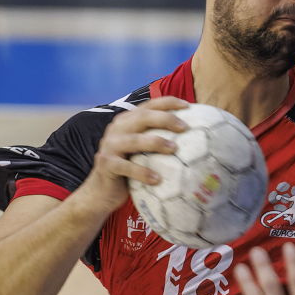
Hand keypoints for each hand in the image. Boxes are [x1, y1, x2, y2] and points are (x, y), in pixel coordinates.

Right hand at [79, 97, 188, 215]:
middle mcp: (117, 128)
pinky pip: (126, 166)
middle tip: (185, 128)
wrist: (102, 191)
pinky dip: (142, 172)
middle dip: (166, 119)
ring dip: (155, 142)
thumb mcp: (142, 150)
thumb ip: (157, 138)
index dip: (168, 102)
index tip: (188, 106)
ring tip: (174, 149)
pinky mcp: (106, 163)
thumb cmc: (130, 168)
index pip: (149, 105)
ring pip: (134, 140)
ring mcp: (109, 145)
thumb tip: (191, 135)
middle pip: (143, 117)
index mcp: (128, 121)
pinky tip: (157, 179)